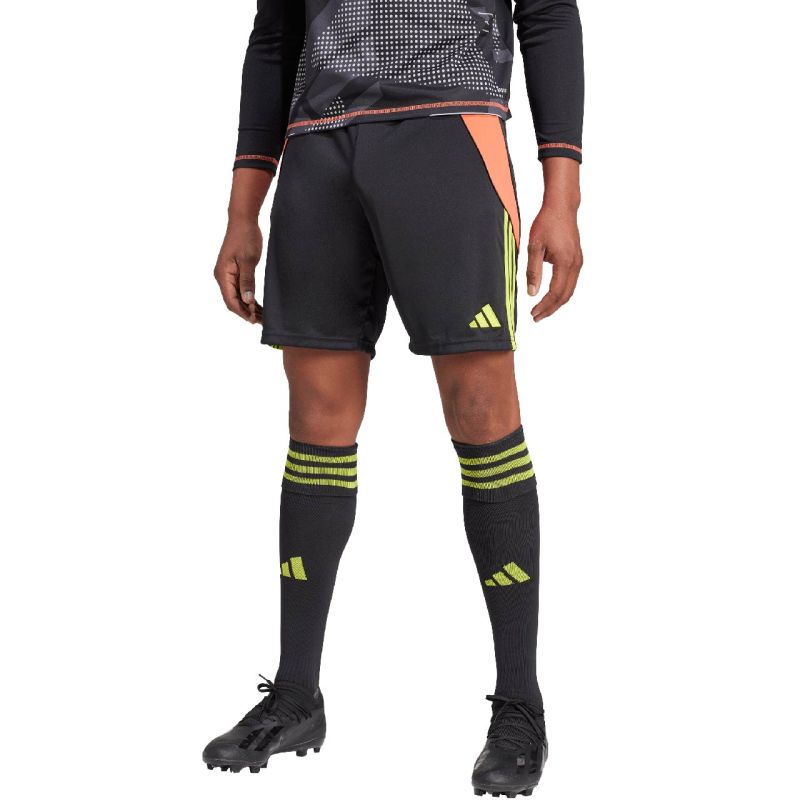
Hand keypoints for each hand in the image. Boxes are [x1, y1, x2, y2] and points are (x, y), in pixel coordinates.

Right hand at [213, 219, 263, 323]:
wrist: (243, 221)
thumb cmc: (246, 237)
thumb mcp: (248, 260)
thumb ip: (247, 281)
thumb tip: (247, 301)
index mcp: (223, 275)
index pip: (231, 300)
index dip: (242, 312)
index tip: (254, 321)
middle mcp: (222, 277)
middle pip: (233, 301)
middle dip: (246, 313)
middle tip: (263, 321)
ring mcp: (227, 275)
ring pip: (237, 297)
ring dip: (248, 307)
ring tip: (262, 316)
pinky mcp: (233, 273)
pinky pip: (239, 290)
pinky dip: (248, 298)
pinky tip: (257, 305)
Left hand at [526, 203, 582, 322]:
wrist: (562, 206)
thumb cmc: (546, 223)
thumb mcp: (534, 247)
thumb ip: (533, 271)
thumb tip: (532, 293)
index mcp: (565, 262)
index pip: (555, 293)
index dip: (544, 306)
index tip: (533, 314)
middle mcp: (575, 264)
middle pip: (565, 296)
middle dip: (551, 309)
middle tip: (536, 317)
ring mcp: (578, 262)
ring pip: (570, 290)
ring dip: (556, 302)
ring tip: (542, 309)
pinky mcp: (577, 259)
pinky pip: (571, 282)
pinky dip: (561, 292)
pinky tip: (550, 296)